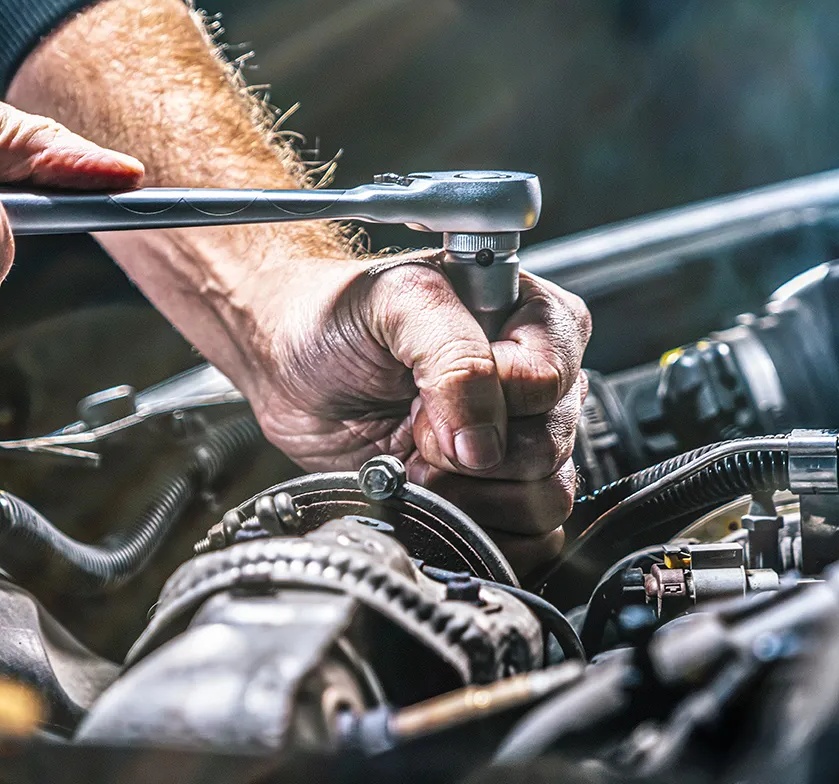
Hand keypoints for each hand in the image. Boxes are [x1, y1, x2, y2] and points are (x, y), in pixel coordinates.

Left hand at [237, 256, 592, 573]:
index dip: (487, 400)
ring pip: (547, 496)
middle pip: (550, 445)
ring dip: (471, 494)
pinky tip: (436, 497)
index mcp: (533, 318)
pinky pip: (532, 536)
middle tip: (415, 427)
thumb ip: (453, 356)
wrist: (288, 363)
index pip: (547, 379)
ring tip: (419, 462)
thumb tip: (484, 444)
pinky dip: (479, 529)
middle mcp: (535, 383)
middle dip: (468, 451)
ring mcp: (516, 441)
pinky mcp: (494, 494)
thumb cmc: (337, 316)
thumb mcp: (395, 303)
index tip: (426, 394)